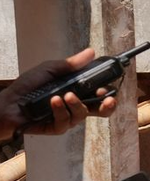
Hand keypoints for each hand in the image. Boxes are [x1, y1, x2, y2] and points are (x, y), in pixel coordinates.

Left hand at [0, 49, 117, 140]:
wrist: (9, 101)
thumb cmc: (28, 86)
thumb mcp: (50, 70)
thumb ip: (71, 64)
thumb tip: (90, 53)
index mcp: (77, 92)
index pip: (99, 95)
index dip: (107, 94)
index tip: (108, 88)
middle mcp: (74, 106)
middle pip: (100, 110)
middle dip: (107, 106)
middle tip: (107, 99)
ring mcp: (67, 117)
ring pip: (82, 114)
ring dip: (77, 104)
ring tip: (66, 95)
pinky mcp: (57, 127)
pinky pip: (65, 122)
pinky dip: (60, 111)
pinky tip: (53, 102)